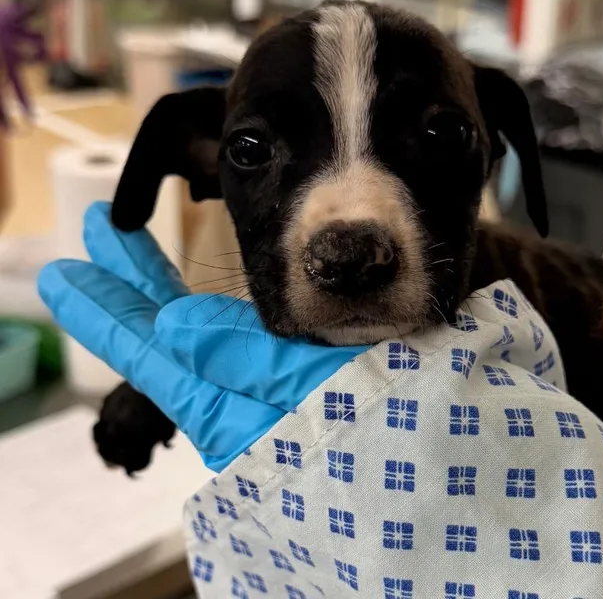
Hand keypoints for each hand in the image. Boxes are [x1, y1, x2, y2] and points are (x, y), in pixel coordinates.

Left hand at [37, 202, 367, 470]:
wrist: (441, 471)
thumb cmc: (386, 438)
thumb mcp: (315, 396)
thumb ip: (245, 361)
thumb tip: (172, 324)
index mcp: (228, 402)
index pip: (148, 349)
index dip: (105, 307)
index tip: (65, 271)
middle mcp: (235, 395)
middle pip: (164, 331)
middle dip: (127, 281)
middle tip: (97, 228)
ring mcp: (261, 388)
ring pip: (194, 332)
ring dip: (158, 287)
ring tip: (128, 247)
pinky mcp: (294, 379)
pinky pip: (236, 342)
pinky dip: (208, 311)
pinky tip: (197, 299)